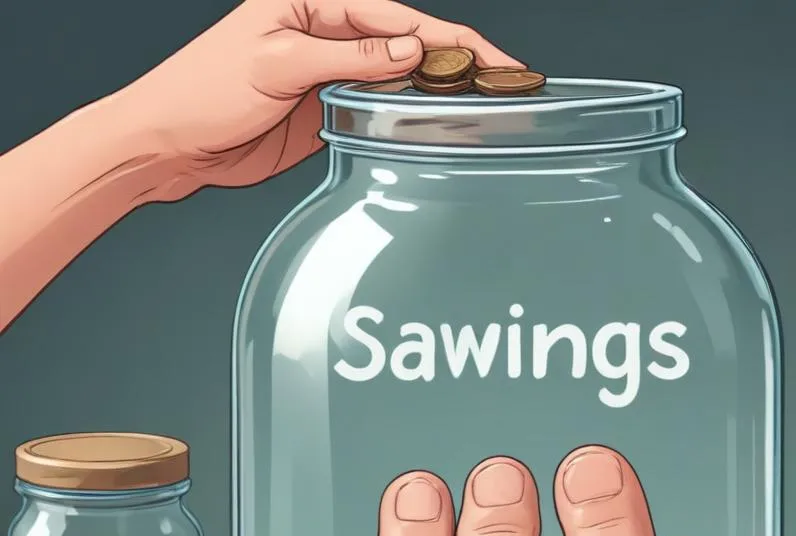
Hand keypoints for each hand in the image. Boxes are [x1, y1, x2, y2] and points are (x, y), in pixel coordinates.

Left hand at [122, 0, 521, 196]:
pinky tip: (434, 127)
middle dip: (455, 61)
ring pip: (396, 80)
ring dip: (436, 92)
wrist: (172, 142)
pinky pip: (376, 111)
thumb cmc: (204, 91)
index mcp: (311, 4)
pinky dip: (407, 119)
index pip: (395, 18)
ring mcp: (328, 75)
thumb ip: (345, 56)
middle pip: (404, 44)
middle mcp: (324, 35)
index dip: (448, 37)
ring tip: (482, 106)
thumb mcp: (276, 63)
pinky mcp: (325, 113)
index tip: (489, 57)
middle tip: (503, 82)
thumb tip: (409, 53)